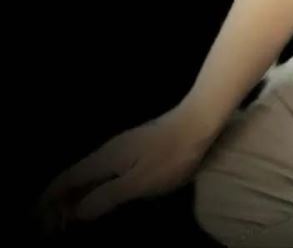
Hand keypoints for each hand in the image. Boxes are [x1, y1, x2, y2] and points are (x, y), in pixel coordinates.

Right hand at [33, 101, 218, 236]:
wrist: (197, 122)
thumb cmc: (170, 156)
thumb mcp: (137, 184)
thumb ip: (105, 197)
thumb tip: (76, 212)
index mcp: (103, 159)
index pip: (65, 180)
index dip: (49, 202)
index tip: (38, 222)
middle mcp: (106, 151)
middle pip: (72, 177)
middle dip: (57, 202)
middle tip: (50, 227)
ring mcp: (120, 148)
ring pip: (87, 173)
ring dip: (73, 195)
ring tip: (67, 217)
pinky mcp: (132, 149)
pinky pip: (100, 171)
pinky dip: (89, 187)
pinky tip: (95, 197)